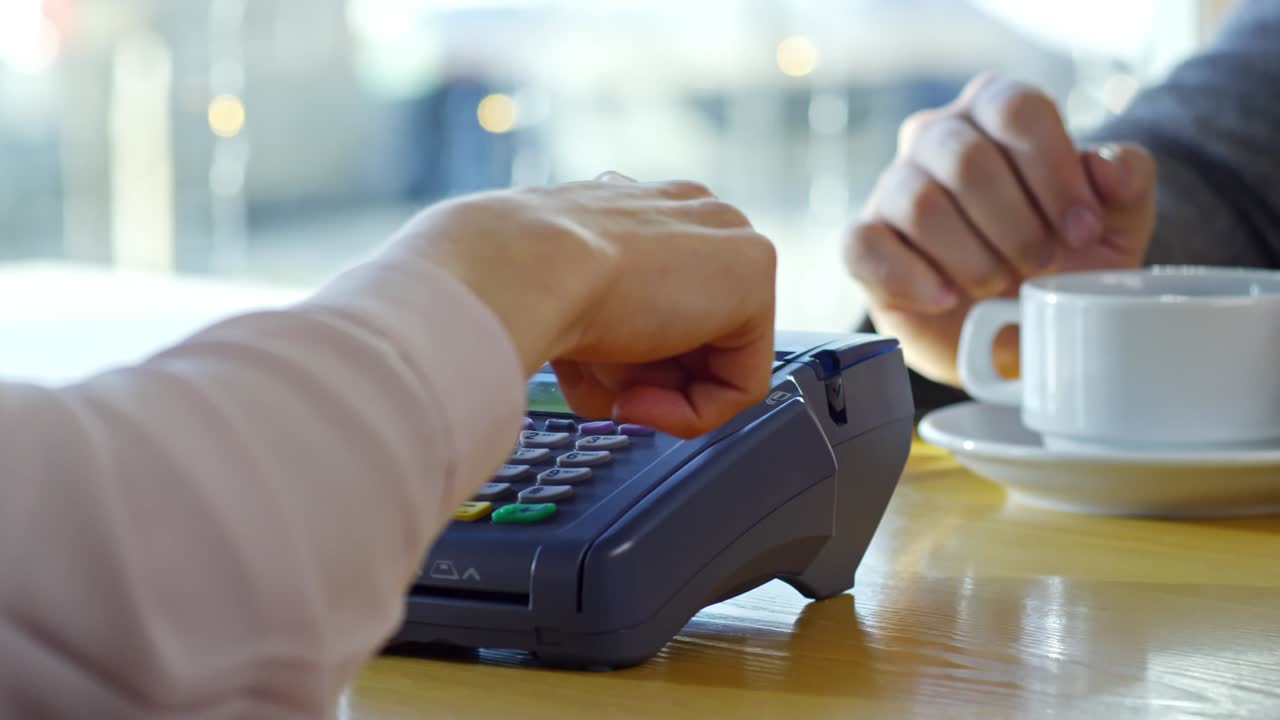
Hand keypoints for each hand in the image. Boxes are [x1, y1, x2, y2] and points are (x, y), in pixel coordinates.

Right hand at [398, 173, 776, 437]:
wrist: (517, 267)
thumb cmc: (520, 283)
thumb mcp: (566, 307)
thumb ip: (608, 329)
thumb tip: (625, 380)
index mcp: (647, 211)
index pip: (663, 308)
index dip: (626, 362)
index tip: (589, 372)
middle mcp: (693, 215)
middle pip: (691, 338)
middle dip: (642, 376)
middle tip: (600, 385)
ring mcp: (729, 237)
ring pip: (712, 363)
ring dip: (654, 393)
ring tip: (606, 384)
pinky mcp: (753, 273)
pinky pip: (740, 385)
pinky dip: (690, 414)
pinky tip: (637, 400)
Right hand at [844, 74, 1156, 386]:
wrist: (1012, 328)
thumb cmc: (1061, 265)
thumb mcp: (1116, 226)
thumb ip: (1130, 182)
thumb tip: (1104, 166)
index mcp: (996, 112)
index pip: (1016, 109)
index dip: (1054, 173)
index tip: (1082, 230)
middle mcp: (937, 136)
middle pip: (967, 158)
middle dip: (1016, 225)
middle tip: (1040, 266)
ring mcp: (892, 186)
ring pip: (918, 201)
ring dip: (971, 256)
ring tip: (996, 286)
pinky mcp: (863, 240)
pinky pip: (865, 245)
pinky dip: (912, 277)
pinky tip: (947, 298)